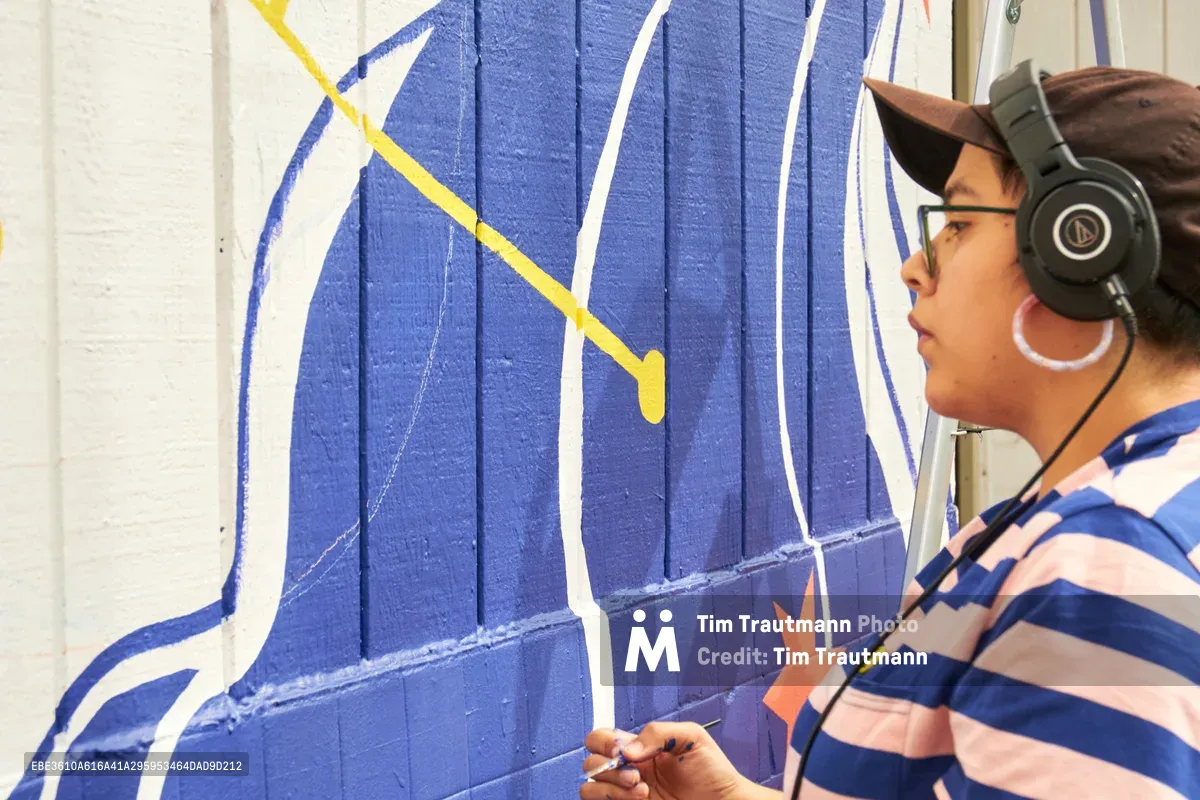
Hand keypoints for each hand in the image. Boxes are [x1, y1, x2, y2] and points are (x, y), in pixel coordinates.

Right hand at [580, 721, 762, 799]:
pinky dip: (613, 798)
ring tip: (641, 789)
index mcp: (640, 748)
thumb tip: (627, 751)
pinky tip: (640, 798)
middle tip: (636, 773)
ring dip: (611, 786)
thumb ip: (657, 733)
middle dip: (608, 765)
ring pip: (590, 786)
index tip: (621, 749)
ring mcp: (628, 792)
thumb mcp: (691, 737)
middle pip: (591, 762)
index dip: (603, 741)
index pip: (602, 739)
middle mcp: (630, 769)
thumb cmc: (713, 771)